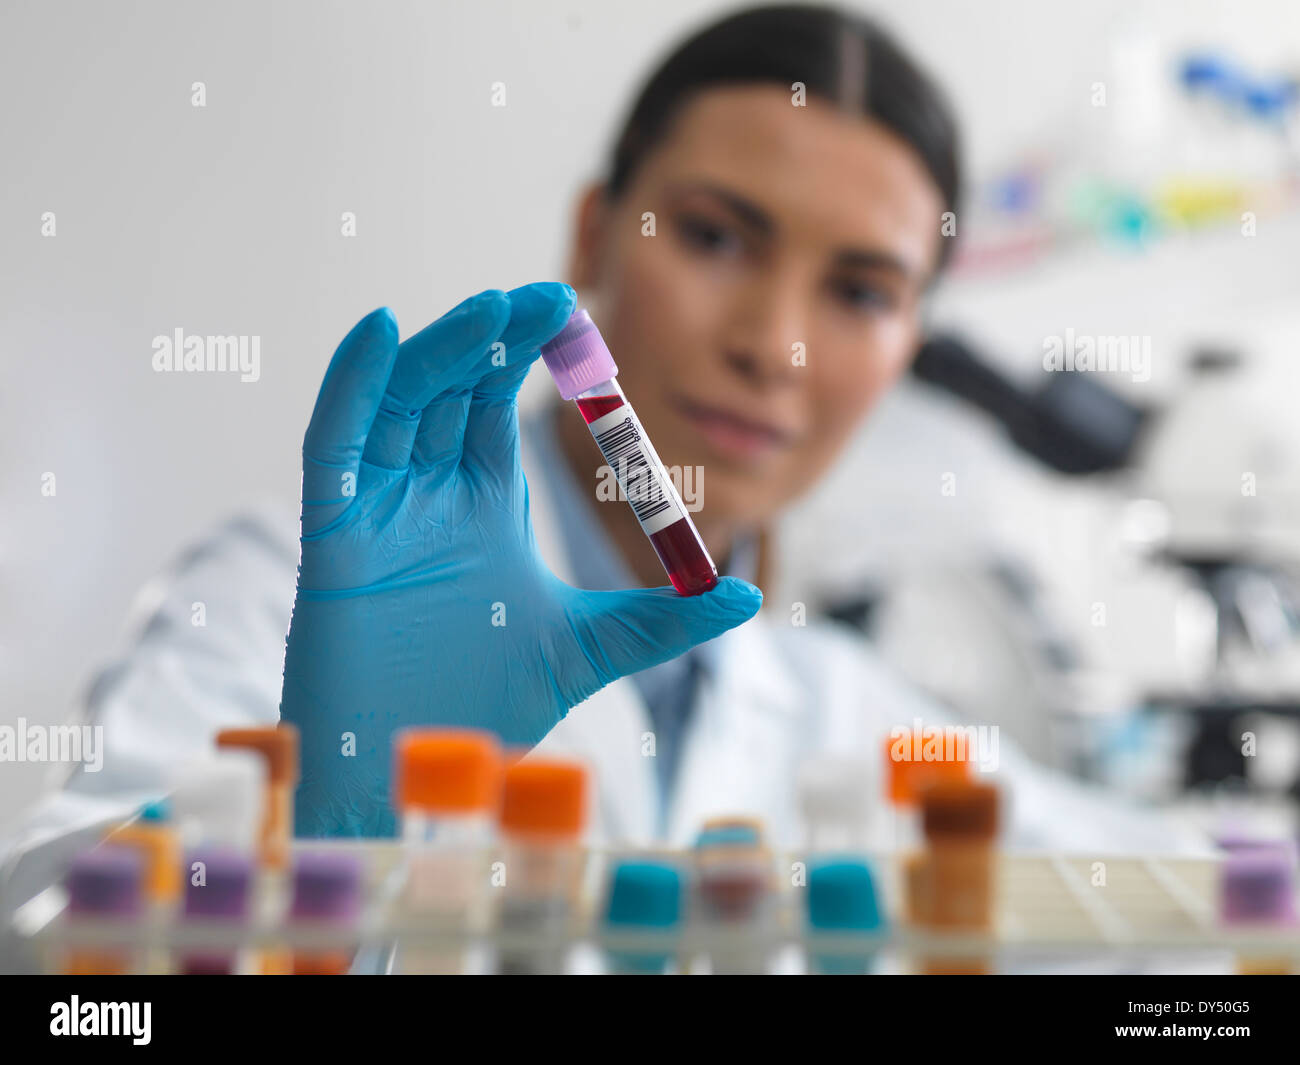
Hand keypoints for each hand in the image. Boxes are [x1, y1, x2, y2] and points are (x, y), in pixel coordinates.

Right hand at [279, 283, 762, 835]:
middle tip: (547, 296)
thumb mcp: (587, 650)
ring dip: (437, 353)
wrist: (415, 778)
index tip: (574, 311)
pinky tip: (378, 334)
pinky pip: (330, 449)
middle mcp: (425, 498)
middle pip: (448, 391)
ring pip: (398, 406)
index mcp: (479, 508)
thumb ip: (661, 621)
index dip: (527, 353)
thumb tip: (745, 596)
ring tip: (490, 310)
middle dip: (492, 340)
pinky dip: (349, 391)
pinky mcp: (331, 541)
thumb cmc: (480, 708)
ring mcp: (376, 513)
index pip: (494, 407)